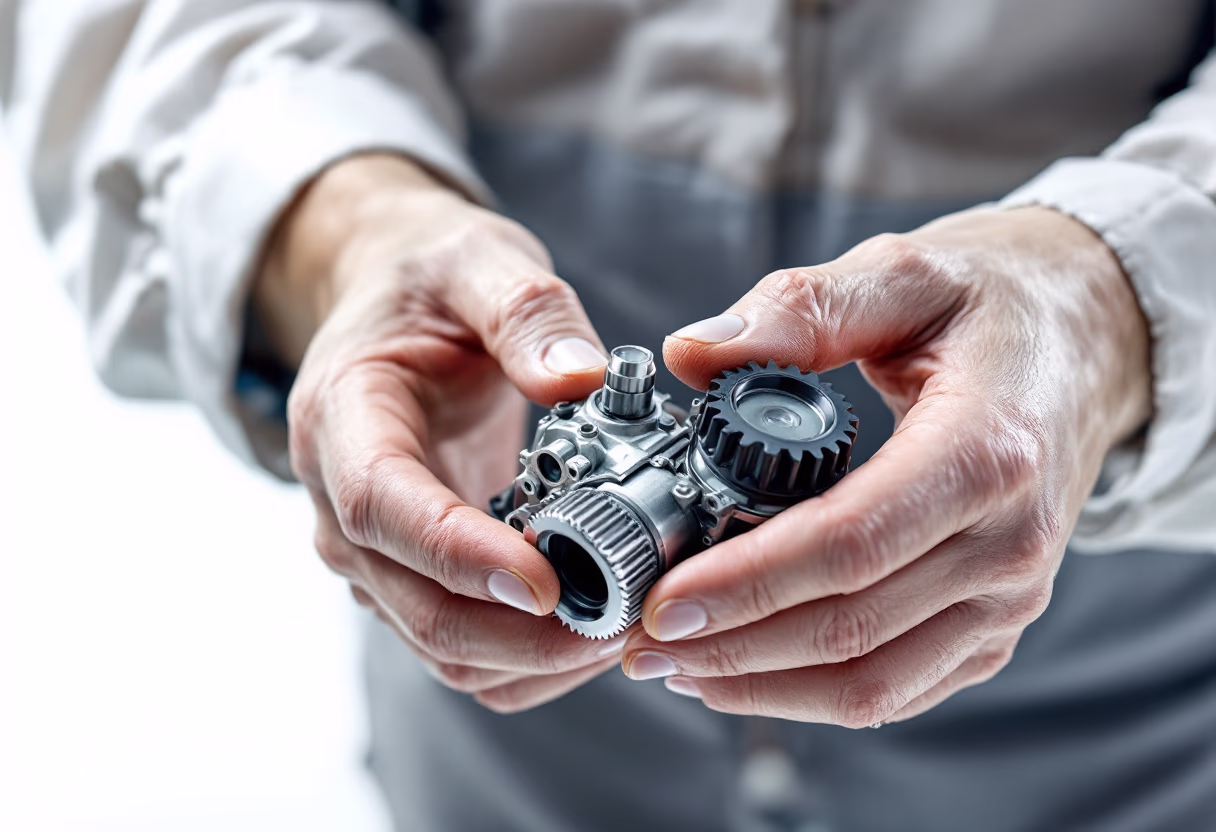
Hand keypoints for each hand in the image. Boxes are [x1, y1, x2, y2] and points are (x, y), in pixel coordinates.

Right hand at [257, 155, 625, 712]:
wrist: (396, 305)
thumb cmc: (428, 283)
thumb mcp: (477, 262)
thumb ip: (526, 312)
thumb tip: (580, 378)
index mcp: (341, 419)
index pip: (380, 508)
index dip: (460, 556)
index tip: (544, 580)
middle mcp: (342, 503)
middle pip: (416, 605)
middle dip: (520, 633)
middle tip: (623, 618)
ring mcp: (375, 552)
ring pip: (442, 646)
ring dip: (532, 658)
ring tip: (624, 625)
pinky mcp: (414, 575)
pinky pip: (464, 647)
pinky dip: (527, 659)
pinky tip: (593, 627)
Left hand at [621, 207, 1150, 725]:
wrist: (1085, 344)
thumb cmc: (992, 308)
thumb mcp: (901, 275)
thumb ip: (799, 309)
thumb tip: (690, 353)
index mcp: (988, 451)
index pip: (851, 543)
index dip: (747, 581)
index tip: (663, 602)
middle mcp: (1011, 542)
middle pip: (851, 627)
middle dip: (731, 645)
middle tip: (637, 641)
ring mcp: (1009, 596)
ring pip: (873, 681)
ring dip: (761, 685)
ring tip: (672, 666)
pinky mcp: (993, 626)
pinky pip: (900, 689)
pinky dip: (812, 695)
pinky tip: (742, 674)